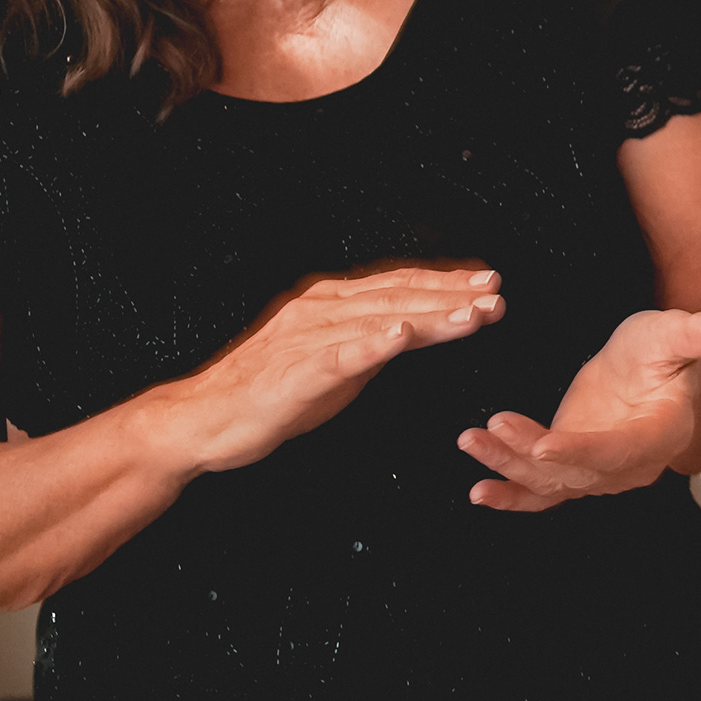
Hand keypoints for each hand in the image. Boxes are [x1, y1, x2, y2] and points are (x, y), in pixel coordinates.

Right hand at [156, 265, 504, 473]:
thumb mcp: (336, 360)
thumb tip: (417, 330)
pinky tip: (400, 336)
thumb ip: (374, 343)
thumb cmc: (269, 392)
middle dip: (452, 296)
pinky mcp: (292, 373)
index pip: (398, 286)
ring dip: (429, 317)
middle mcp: (320, 312)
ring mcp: (305, 340)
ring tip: (472, 314)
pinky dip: (370, 344)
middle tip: (496, 294)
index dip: (445, 282)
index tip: (488, 281)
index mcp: (330, 305)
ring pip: (378, 322)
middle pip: (397, 299)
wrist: (203, 419)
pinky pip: (337, 356)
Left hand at [461, 308, 700, 511]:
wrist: (649, 375)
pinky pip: (542, 494)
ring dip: (508, 466)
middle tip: (491, 427)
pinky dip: (510, 497)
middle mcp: (630, 464)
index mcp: (660, 433)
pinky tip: (479, 492)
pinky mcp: (572, 471)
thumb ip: (698, 334)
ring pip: (551, 482)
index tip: (543, 444)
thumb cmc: (661, 352)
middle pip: (577, 472)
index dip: (581, 452)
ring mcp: (598, 472)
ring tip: (472, 439)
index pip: (618, 450)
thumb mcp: (673, 334)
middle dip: (529, 456)